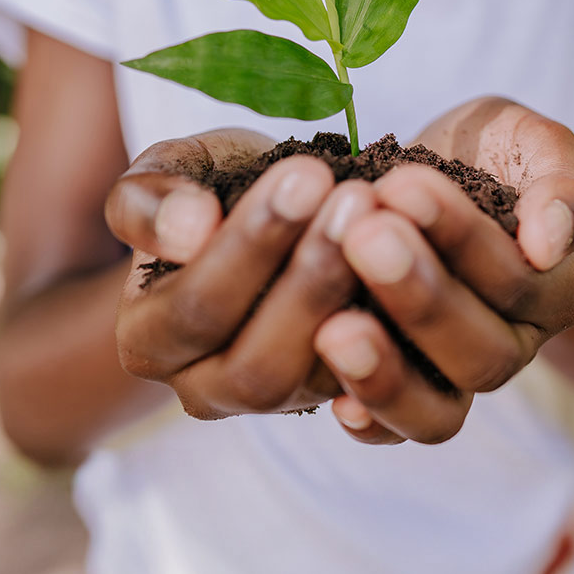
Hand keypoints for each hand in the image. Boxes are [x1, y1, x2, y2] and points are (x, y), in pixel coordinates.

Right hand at [105, 128, 378, 417]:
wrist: (277, 214)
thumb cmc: (213, 189)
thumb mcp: (173, 171)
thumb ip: (151, 197)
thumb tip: (190, 230)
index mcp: (148, 340)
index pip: (196, 310)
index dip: (251, 246)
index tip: (305, 176)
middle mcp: (206, 389)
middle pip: (256, 366)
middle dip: (310, 281)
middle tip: (357, 201)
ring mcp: (279, 401)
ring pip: (317, 382)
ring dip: (357, 301)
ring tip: (387, 224)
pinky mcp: (342, 398)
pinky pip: (376, 393)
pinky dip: (402, 336)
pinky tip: (425, 270)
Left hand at [314, 98, 573, 444]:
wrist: (433, 175)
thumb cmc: (485, 151)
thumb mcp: (528, 140)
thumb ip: (560, 181)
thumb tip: (549, 243)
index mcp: (556, 289)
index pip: (517, 279)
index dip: (460, 237)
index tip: (400, 184)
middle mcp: (512, 345)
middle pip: (483, 354)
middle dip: (420, 297)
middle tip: (363, 237)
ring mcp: (455, 378)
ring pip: (440, 411)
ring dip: (387, 373)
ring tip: (333, 327)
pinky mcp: (403, 391)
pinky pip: (393, 433)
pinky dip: (368, 423)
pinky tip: (331, 402)